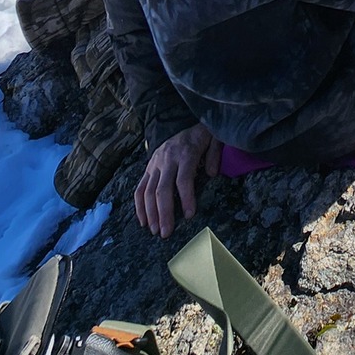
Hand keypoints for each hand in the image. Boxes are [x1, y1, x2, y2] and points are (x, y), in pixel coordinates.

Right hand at [135, 121, 214, 237]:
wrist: (179, 121)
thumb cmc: (200, 135)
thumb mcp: (213, 139)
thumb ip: (214, 155)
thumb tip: (211, 174)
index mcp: (185, 153)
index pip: (183, 178)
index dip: (186, 198)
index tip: (189, 215)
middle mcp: (167, 159)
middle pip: (162, 189)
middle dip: (164, 213)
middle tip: (166, 232)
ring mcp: (154, 164)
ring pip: (148, 190)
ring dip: (150, 213)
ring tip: (155, 231)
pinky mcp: (148, 168)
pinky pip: (140, 187)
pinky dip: (139, 205)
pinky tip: (143, 221)